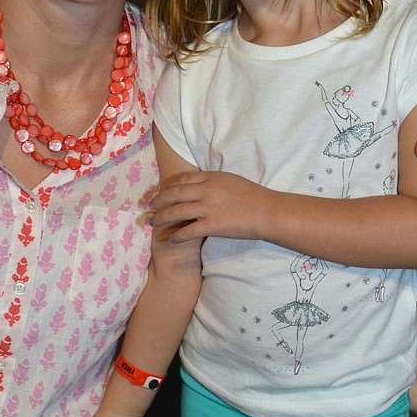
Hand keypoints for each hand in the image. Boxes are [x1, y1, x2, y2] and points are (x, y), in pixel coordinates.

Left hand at [150, 171, 266, 243]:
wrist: (266, 211)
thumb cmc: (252, 196)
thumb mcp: (230, 181)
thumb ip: (212, 182)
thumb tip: (200, 186)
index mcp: (211, 178)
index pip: (182, 180)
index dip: (168, 187)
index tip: (161, 192)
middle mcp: (206, 191)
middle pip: (174, 194)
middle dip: (158, 201)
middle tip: (149, 207)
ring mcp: (208, 208)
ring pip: (176, 212)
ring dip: (162, 218)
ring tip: (153, 223)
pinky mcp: (212, 225)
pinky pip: (188, 231)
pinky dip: (177, 236)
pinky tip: (171, 239)